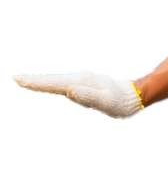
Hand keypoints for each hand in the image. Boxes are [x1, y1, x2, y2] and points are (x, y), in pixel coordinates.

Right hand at [12, 70, 143, 119]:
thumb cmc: (121, 103)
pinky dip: (53, 86)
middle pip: (52, 81)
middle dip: (34, 81)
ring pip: (58, 82)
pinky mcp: (87, 86)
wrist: (136, 97)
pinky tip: (50, 88)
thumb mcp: (105, 102)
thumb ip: (87, 96)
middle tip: (16, 80)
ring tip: (26, 83)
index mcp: (81, 83)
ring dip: (42, 83)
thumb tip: (68, 90)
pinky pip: (65, 85)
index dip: (35, 84)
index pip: (53, 84)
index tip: (18, 81)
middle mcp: (80, 79)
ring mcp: (83, 82)